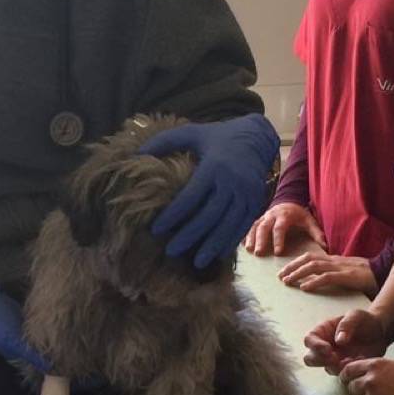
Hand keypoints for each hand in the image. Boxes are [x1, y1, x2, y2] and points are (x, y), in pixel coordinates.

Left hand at [143, 114, 280, 269]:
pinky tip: (217, 254)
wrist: (257, 137)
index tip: (156, 229)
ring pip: (227, 225)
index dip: (172, 215)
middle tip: (171, 250)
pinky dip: (230, 241)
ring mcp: (246, 193)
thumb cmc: (218, 137)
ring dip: (212, 245)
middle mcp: (231, 181)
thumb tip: (137, 152)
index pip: (190, 197)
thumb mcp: (192, 133)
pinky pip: (242, 226)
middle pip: (208, 215)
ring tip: (196, 262)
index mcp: (213, 166)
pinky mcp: (255, 201)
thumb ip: (165, 141)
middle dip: (189, 235)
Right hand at [244, 201, 325, 255]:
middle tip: (258, 253)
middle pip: (264, 227)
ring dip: (251, 238)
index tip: (278, 252)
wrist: (288, 201)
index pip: (280, 228)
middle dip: (261, 240)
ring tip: (249, 250)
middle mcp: (272, 215)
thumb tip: (325, 246)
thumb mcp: (309, 221)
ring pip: (255, 226)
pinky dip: (246, 235)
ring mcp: (264, 217)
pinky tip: (243, 245)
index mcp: (285, 216)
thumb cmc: (299, 214)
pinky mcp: (259, 219)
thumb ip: (316, 233)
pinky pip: (250, 227)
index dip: (278, 240)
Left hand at [279, 252, 375, 296]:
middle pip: (308, 259)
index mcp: (333, 259)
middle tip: (280, 277)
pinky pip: (327, 277)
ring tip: (287, 281)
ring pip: (314, 266)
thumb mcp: (345, 271)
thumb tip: (315, 279)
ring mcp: (340, 267)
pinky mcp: (347, 276)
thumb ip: (331, 273)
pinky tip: (304, 287)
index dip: (295, 262)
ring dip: (298, 273)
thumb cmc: (365, 275)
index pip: (310, 256)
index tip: (284, 271)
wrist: (384, 273)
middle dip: (292, 267)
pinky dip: (314, 282)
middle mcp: (334, 261)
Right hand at [303, 309, 389, 372]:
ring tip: (352, 360)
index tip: (328, 349)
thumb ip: (347, 325)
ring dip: (337, 367)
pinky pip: (343, 373)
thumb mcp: (356, 316)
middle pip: (310, 358)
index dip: (315, 346)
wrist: (380, 331)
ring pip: (326, 368)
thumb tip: (338, 341)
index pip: (310, 340)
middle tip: (334, 359)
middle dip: (320, 360)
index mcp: (323, 331)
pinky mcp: (345, 368)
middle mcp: (325, 347)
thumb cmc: (364, 320)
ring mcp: (334, 359)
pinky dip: (350, 370)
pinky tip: (360, 360)